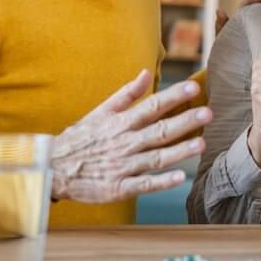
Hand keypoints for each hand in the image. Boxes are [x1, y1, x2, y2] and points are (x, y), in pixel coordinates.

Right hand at [50, 69, 210, 202]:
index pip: (152, 106)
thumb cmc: (80, 138)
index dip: (174, 97)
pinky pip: (143, 184)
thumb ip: (126, 94)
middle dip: (185, 122)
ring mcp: (122, 166)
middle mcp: (124, 143)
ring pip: (156, 158)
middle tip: (208, 114)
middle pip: (159, 131)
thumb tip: (147, 73)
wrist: (52, 167)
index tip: (194, 89)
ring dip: (179, 151)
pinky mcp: (119, 187)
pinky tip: (180, 177)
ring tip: (201, 144)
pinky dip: (161, 182)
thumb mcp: (100, 111)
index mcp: (121, 123)